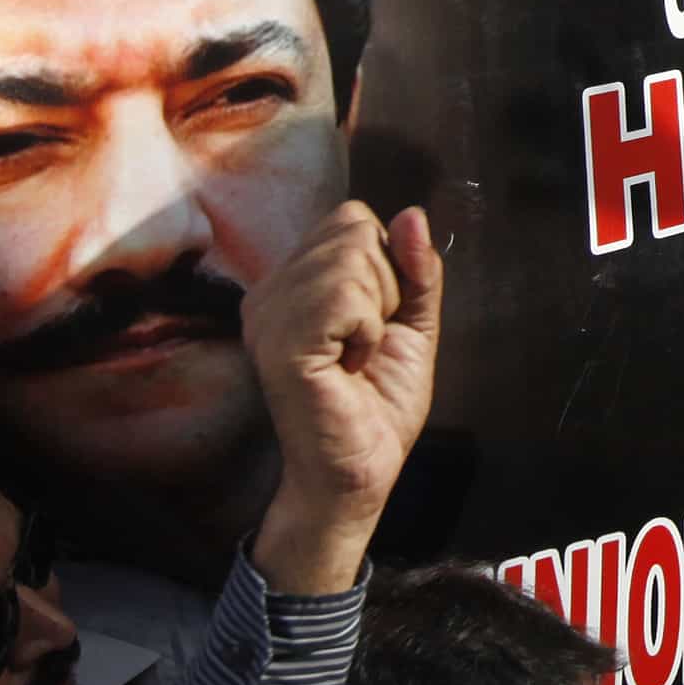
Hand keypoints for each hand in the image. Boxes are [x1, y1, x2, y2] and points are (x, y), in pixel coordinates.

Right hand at [245, 202, 442, 594]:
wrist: (361, 471)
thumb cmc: (380, 403)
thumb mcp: (413, 322)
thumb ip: (415, 268)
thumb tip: (413, 213)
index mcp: (293, 283)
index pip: (351, 219)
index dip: (386, 264)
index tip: (376, 323)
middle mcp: (269, 292)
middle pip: (352, 228)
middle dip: (385, 286)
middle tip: (365, 343)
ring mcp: (268, 316)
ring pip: (351, 256)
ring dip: (376, 311)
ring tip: (355, 355)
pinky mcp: (279, 342)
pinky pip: (343, 294)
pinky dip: (367, 328)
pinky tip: (349, 363)